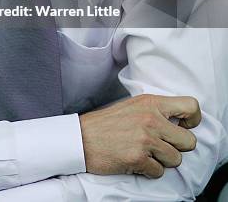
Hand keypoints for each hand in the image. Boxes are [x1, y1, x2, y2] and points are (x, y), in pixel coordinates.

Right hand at [79, 94, 200, 178]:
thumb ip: (155, 110)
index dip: (193, 120)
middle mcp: (151, 119)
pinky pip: (159, 172)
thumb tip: (179, 121)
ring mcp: (145, 139)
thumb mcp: (133, 106)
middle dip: (178, 148)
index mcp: (151, 103)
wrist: (81, 137)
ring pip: (176, 159)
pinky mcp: (138, 158)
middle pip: (189, 141)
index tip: (184, 127)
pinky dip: (148, 171)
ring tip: (146, 153)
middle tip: (161, 146)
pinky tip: (135, 162)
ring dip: (162, 161)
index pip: (190, 106)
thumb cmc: (107, 123)